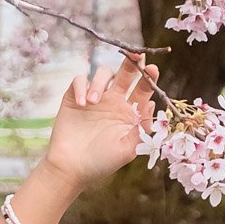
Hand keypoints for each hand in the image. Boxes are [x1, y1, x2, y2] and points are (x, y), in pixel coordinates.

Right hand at [44, 55, 158, 188]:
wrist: (72, 168)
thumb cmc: (102, 162)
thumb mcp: (128, 148)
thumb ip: (142, 128)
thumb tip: (151, 103)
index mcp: (129, 112)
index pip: (142, 89)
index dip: (148, 78)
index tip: (153, 69)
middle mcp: (113, 101)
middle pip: (124, 74)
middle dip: (131, 62)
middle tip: (136, 55)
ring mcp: (94, 98)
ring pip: (101, 74)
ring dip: (99, 83)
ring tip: (94, 102)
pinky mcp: (74, 98)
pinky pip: (79, 80)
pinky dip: (81, 87)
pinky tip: (82, 103)